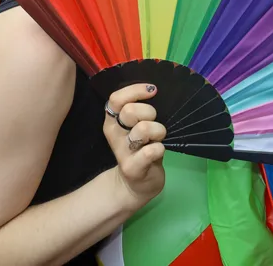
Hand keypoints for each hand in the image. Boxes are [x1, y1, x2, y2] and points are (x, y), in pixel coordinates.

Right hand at [105, 83, 166, 210]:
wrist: (135, 184)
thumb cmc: (141, 147)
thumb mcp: (138, 125)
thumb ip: (140, 109)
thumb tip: (154, 89)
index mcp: (113, 121)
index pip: (116, 99)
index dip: (135, 91)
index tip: (153, 91)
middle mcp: (114, 134)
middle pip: (130, 111)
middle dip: (149, 113)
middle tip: (154, 123)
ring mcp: (122, 152)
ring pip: (142, 129)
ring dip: (158, 131)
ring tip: (157, 139)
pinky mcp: (132, 168)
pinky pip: (151, 151)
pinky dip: (159, 149)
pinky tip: (158, 152)